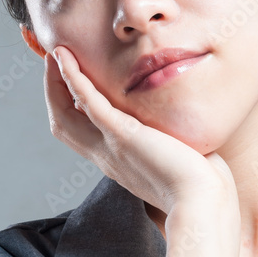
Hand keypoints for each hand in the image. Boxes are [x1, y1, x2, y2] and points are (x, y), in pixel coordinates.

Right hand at [44, 46, 237, 216]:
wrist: (203, 202)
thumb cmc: (201, 186)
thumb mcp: (177, 159)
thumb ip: (171, 141)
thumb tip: (183, 129)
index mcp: (117, 162)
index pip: (81, 133)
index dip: (70, 107)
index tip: (71, 80)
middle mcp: (107, 156)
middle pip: (63, 124)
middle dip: (54, 91)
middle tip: (54, 62)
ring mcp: (111, 146)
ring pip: (65, 114)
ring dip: (56, 82)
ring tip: (56, 54)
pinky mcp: (122, 135)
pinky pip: (88, 103)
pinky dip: (73, 79)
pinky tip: (66, 59)